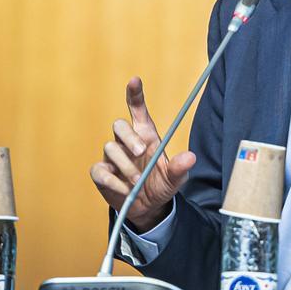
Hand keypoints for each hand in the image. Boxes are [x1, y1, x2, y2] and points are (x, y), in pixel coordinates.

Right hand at [89, 76, 196, 232]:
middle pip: (119, 125)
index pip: (137, 109)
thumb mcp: (175, 179)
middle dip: (129, 137)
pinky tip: (125, 189)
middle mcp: (126, 142)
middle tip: (141, 152)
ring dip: (125, 165)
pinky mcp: (101, 173)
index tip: (135, 80)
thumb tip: (190, 157)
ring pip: (110, 148)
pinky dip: (113, 181)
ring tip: (138, 182)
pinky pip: (100, 170)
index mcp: (145, 135)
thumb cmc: (160, 185)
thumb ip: (180, 168)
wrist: (148, 209)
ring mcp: (112, 157)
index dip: (135, 93)